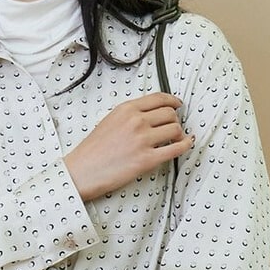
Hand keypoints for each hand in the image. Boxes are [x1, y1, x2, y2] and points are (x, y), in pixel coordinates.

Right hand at [64, 93, 193, 202]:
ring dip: (179, 133)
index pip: (158, 99)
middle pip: (169, 114)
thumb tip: (151, 115)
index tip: (177, 105)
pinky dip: (185, 145)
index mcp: (126, 109)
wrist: (82, 171)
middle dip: (175, 120)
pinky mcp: (147, 160)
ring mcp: (143, 140)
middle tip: (173, 127)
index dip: (172, 101)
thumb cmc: (93, 150)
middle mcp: (136, 121)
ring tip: (176, 139)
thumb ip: (130, 115)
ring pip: (175, 129)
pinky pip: (175, 149)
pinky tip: (187, 144)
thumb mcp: (110, 120)